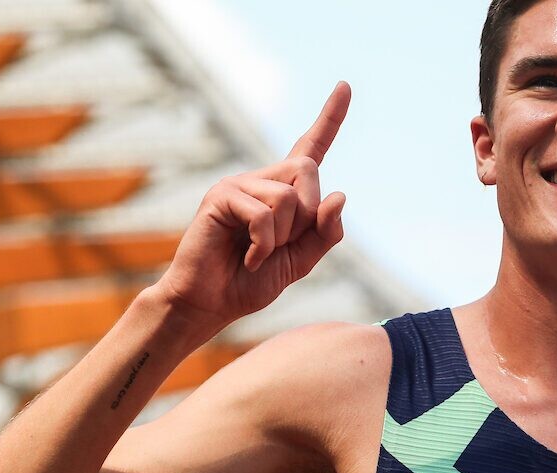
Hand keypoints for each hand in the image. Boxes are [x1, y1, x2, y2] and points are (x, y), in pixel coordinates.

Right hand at [152, 82, 351, 330]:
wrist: (211, 303)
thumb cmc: (251, 281)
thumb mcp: (301, 260)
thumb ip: (325, 232)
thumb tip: (340, 194)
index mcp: (283, 192)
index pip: (311, 148)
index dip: (330, 119)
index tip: (346, 86)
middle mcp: (261, 180)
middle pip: (309, 169)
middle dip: (309, 214)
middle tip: (281, 243)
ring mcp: (238, 184)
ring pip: (289, 197)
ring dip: (283, 236)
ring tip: (258, 252)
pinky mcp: (220, 196)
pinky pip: (264, 214)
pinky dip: (264, 245)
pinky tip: (248, 257)